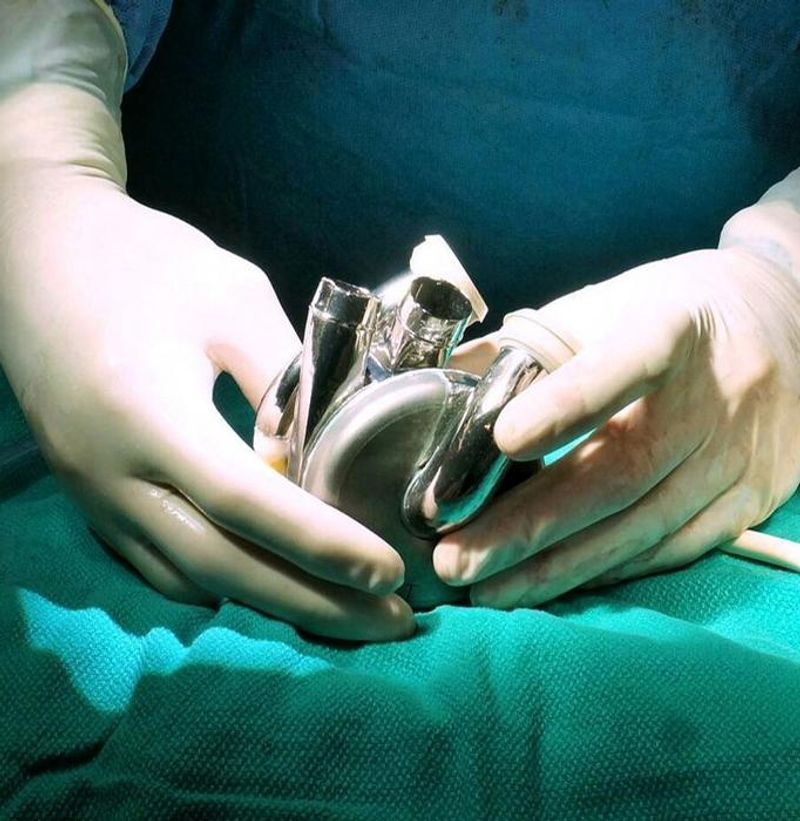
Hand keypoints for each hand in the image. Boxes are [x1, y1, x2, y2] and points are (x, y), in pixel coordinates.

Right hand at [0, 184, 412, 640]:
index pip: (246, 502)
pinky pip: (154, 563)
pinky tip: (264, 580)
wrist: (37, 253)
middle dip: (312, 601)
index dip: (321, 544)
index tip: (388, 570)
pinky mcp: (87, 493)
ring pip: (187, 576)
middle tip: (390, 621)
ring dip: (271, 601)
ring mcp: (91, 490)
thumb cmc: (139, 261)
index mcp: (149, 412)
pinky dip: (217, 584)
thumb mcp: (230, 296)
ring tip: (344, 609)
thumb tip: (326, 444)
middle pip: (221, 563)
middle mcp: (113, 470)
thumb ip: (285, 373)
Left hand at [434, 246, 799, 606]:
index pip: (627, 363)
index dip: (570, 403)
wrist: (790, 321)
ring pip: (644, 526)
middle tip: (456, 559)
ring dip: (559, 568)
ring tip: (487, 592)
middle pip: (622, 470)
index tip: (504, 439)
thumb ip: (528, 345)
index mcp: (676, 327)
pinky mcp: (751, 499)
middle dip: (530, 525)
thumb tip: (442, 383)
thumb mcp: (608, 303)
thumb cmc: (675, 311)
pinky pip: (674, 548)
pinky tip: (554, 585)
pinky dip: (609, 571)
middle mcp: (717, 395)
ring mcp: (738, 455)